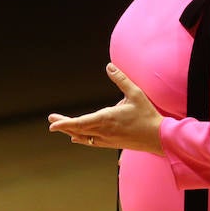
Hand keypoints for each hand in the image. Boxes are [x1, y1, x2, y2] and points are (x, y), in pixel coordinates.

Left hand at [47, 63, 164, 154]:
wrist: (158, 138)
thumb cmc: (147, 115)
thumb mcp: (136, 93)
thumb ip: (121, 79)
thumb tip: (109, 66)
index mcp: (106, 118)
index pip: (80, 123)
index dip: (64, 124)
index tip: (52, 125)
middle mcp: (104, 131)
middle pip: (78, 130)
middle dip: (63, 125)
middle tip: (51, 121)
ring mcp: (107, 139)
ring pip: (83, 137)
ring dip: (71, 131)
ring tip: (61, 127)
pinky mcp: (112, 144)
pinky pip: (91, 142)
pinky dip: (81, 139)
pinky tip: (76, 138)